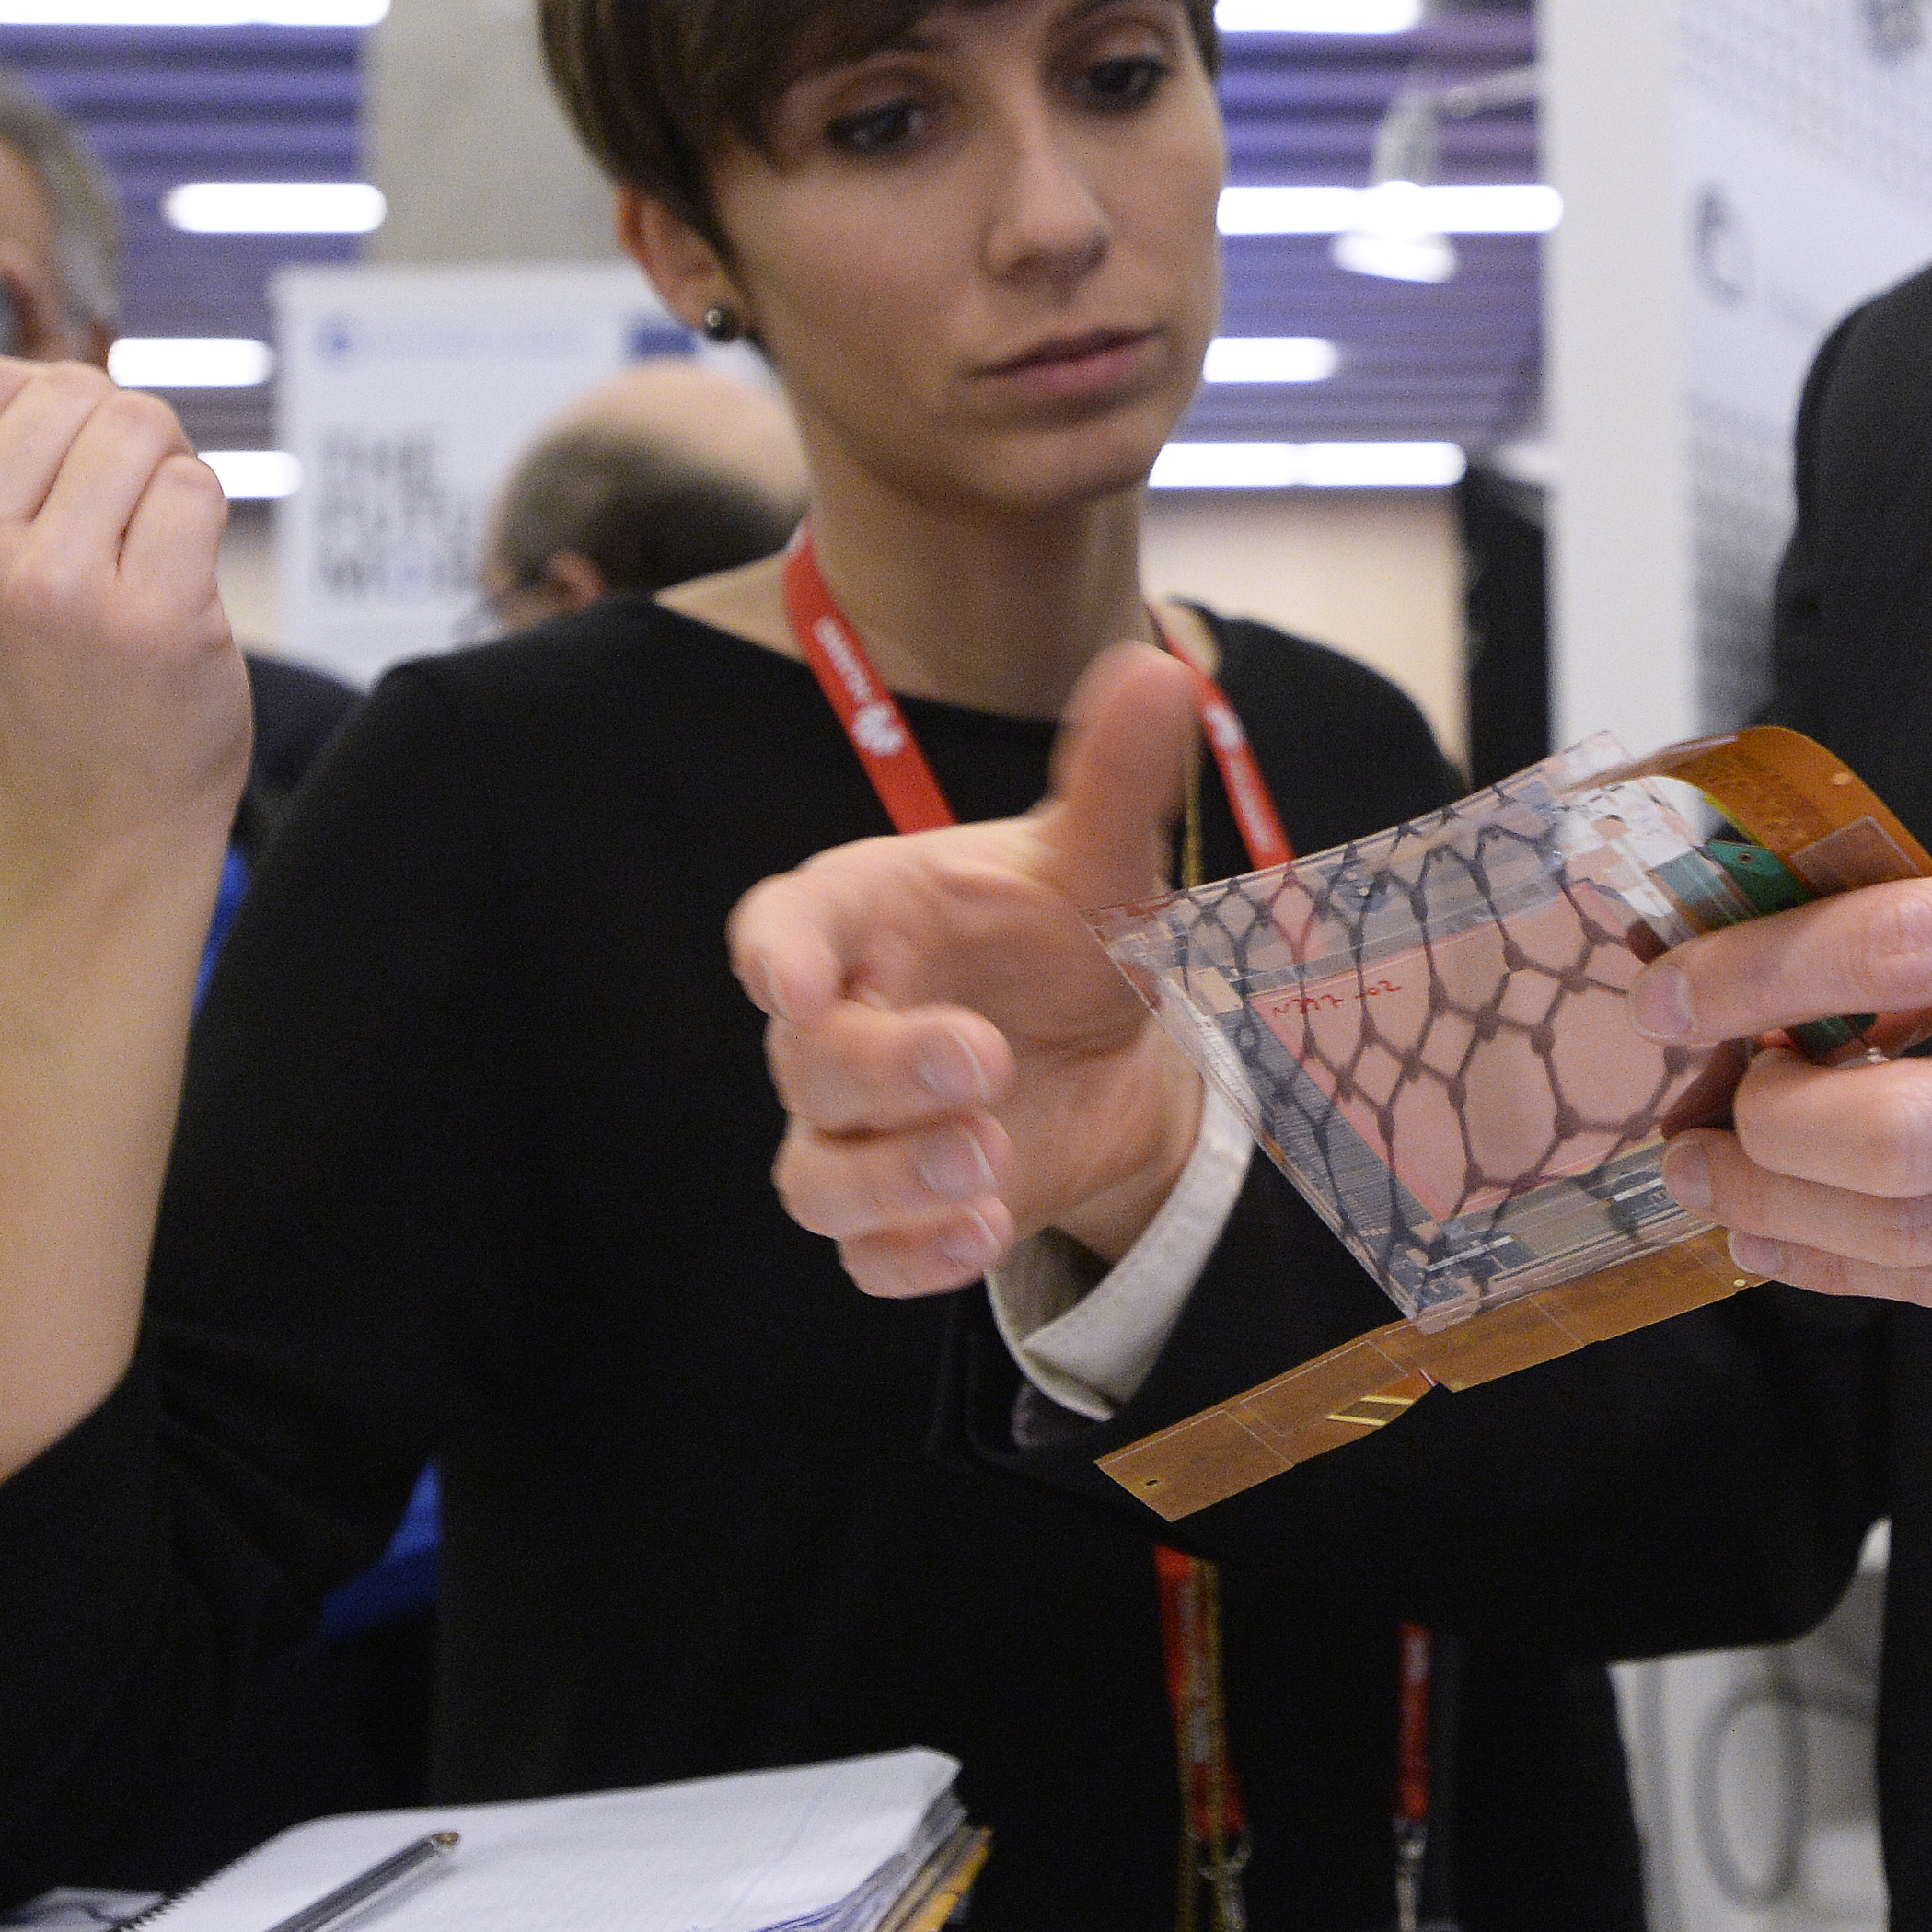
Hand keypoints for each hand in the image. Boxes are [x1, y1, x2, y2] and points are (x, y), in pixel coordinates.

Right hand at [0, 328, 247, 833]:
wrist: (104, 802)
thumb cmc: (23, 660)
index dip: (50, 424)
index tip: (44, 506)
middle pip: (79, 393)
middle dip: (117, 446)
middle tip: (101, 541)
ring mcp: (48, 591)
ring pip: (144, 429)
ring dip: (164, 483)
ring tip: (133, 564)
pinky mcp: (144, 617)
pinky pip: (196, 489)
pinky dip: (202, 528)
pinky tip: (171, 597)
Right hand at [735, 643, 1209, 1295]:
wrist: (1114, 1048)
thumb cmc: (1071, 933)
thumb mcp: (1105, 863)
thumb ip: (1115, 780)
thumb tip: (1154, 674)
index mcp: (866, 918)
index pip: (784, 924)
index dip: (777, 951)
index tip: (788, 978)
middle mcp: (840, 1025)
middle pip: (808, 1062)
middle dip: (884, 1069)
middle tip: (982, 1060)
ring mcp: (859, 1129)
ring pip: (815, 1177)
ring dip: (891, 1181)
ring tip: (992, 1162)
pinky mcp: (896, 1211)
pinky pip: (862, 1256)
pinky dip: (912, 1256)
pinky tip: (981, 1233)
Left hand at [1633, 835, 1931, 1312]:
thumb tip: (1804, 977)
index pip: (1908, 946)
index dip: (1764, 972)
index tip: (1680, 985)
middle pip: (1900, 1133)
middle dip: (1763, 1123)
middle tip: (1701, 1100)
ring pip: (1917, 1237)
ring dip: (1779, 1209)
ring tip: (1716, 1170)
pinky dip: (1849, 1267)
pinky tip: (1785, 1233)